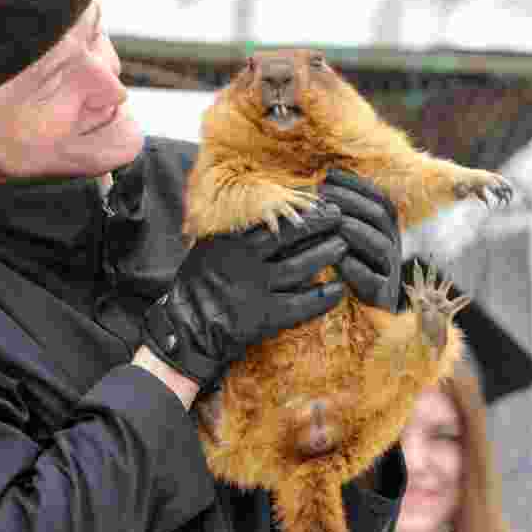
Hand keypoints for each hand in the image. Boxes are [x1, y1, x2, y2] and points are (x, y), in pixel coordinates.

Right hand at [144, 205, 348, 391]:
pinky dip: (322, 297)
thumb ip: (231, 232)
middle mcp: (243, 260)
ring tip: (344, 245)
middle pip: (290, 235)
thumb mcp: (207, 250)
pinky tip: (339, 290)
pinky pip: (302, 304)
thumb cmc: (199, 287)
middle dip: (318, 224)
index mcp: (229, 240)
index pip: (271, 217)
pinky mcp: (264, 316)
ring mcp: (254, 288)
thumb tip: (264, 212)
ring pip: (300, 266)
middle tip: (339, 216)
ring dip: (326, 254)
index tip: (317, 200)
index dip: (298, 208)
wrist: (188, 330)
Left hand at [318, 169, 401, 311]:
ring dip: (358, 231)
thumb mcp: (342, 240)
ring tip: (337, 224)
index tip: (328, 175)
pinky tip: (340, 261)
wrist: (366, 316)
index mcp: (383, 229)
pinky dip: (357, 269)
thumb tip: (316, 185)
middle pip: (380, 215)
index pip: (377, 198)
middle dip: (351, 201)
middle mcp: (391, 245)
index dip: (355, 184)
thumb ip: (336, 217)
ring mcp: (389, 270)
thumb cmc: (346, 270)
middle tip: (324, 195)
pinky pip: (374, 280)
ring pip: (382, 246)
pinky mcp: (382, 295)